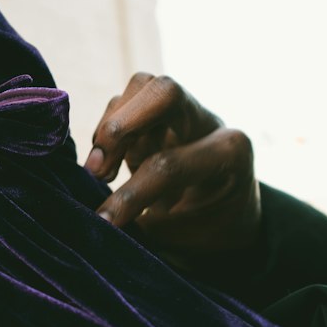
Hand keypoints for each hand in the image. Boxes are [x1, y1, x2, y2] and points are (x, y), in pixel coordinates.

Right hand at [85, 73, 260, 256]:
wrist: (225, 215)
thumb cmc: (207, 230)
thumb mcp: (186, 239)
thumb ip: (147, 227)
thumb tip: (98, 221)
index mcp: (229, 155)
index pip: (170, 164)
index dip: (131, 193)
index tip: (104, 219)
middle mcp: (207, 124)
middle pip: (165, 93)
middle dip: (120, 126)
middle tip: (97, 170)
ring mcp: (182, 112)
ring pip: (142, 87)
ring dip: (109, 126)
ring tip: (98, 170)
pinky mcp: (158, 114)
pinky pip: (126, 102)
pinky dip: (105, 129)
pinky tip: (104, 162)